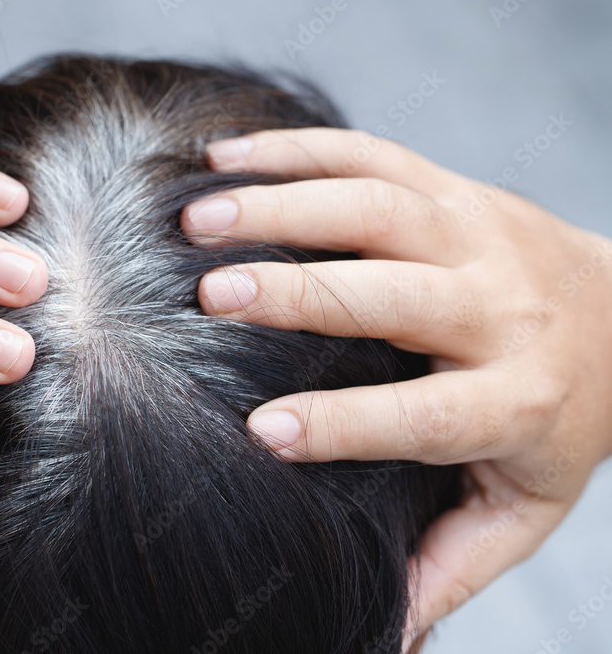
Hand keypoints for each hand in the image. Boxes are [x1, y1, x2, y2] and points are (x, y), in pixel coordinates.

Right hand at [181, 128, 611, 646]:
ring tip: (198, 219)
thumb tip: (385, 630)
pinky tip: (222, 158)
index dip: (342, 424)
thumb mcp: (523, 506)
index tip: (258, 431)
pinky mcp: (452, 189)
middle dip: (300, 293)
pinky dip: (293, 150)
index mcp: (515, 400)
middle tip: (210, 294)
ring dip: (282, 205)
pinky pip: (370, 153)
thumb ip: (452, 564)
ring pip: (376, 206)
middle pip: (397, 293)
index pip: (424, 415)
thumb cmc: (558, 421)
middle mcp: (498, 309)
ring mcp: (475, 235)